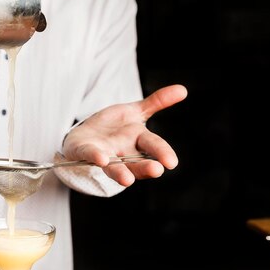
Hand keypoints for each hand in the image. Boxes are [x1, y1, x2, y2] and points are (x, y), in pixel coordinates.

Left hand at [62, 84, 187, 186]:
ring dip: (121, 173)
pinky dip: (96, 157)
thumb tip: (183, 90)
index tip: (172, 162)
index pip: (154, 147)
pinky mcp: (85, 152)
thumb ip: (156, 102)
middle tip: (156, 170)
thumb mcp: (135, 111)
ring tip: (127, 180)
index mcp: (138, 141)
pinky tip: (101, 159)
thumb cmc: (114, 127)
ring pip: (115, 167)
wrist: (85, 134)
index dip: (163, 153)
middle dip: (146, 168)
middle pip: (137, 163)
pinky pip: (90, 155)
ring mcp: (105, 154)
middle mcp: (123, 153)